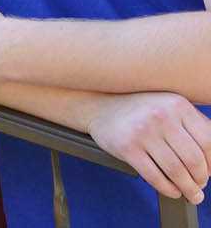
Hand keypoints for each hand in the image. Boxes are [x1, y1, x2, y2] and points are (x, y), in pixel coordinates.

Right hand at [87, 92, 210, 203]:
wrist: (99, 105)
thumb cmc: (140, 109)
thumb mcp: (169, 106)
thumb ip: (192, 125)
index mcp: (177, 105)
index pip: (208, 141)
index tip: (210, 173)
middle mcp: (161, 116)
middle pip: (193, 159)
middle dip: (201, 180)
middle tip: (200, 187)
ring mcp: (143, 131)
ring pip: (175, 170)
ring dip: (187, 188)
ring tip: (191, 195)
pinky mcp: (126, 147)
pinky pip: (154, 175)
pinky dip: (167, 188)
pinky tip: (172, 191)